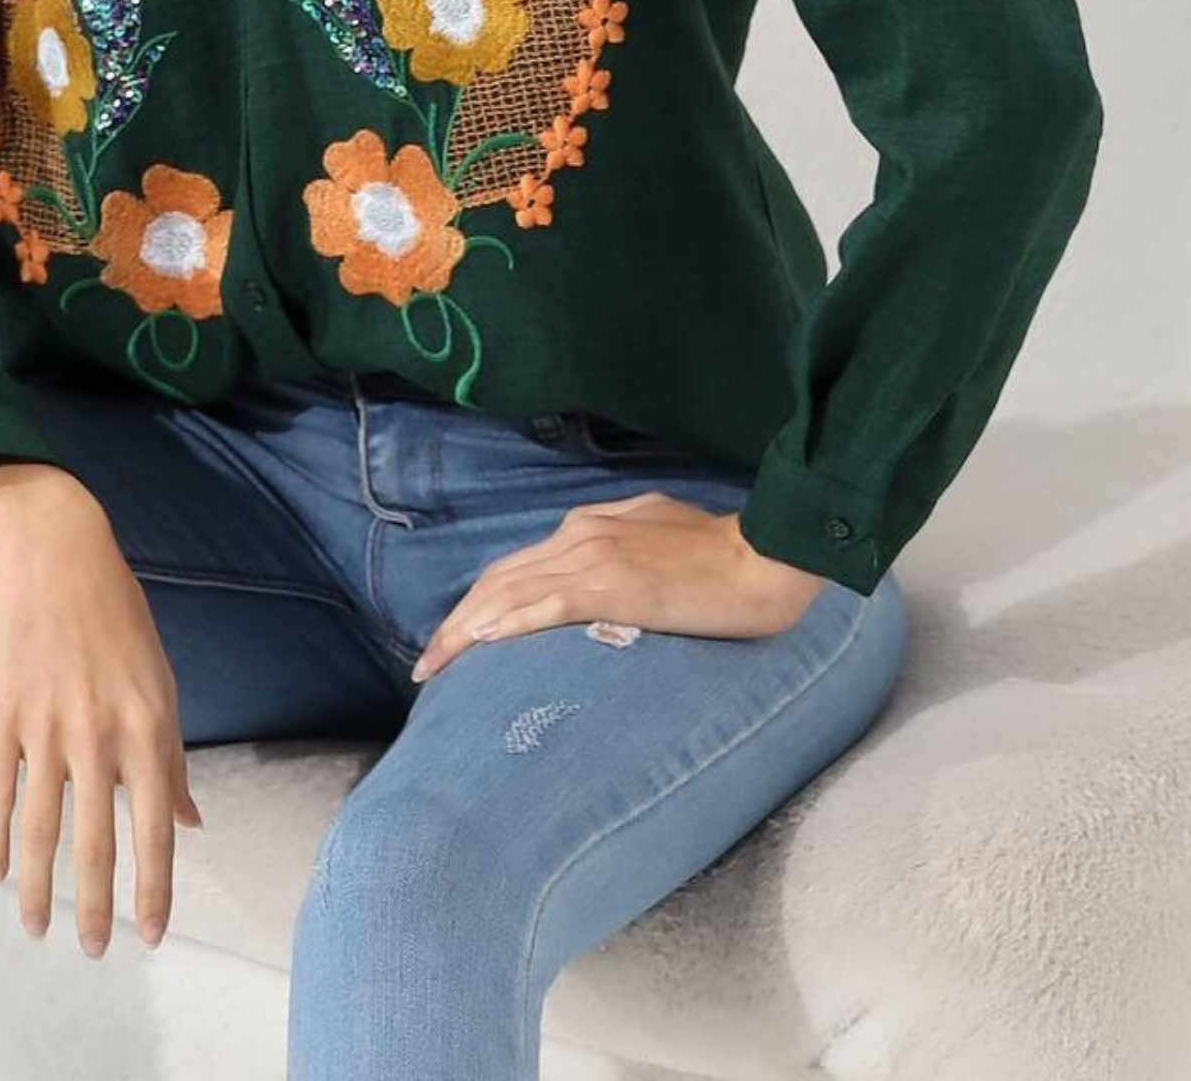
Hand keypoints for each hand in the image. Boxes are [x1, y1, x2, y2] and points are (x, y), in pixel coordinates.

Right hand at [0, 470, 204, 955]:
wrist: (57, 553)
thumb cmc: (120, 617)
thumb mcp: (162, 681)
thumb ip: (173, 757)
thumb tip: (191, 823)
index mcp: (149, 726)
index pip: (155, 830)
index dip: (154, 889)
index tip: (152, 936)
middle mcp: (100, 735)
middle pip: (96, 844)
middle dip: (97, 908)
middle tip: (96, 953)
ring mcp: (47, 728)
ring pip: (40, 831)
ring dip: (38, 889)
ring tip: (38, 930)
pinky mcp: (4, 715)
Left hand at [408, 492, 828, 679]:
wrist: (763, 555)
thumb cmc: (722, 552)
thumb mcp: (656, 536)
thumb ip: (618, 548)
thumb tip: (594, 576)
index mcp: (590, 526)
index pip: (517, 567)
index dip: (478, 602)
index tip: (454, 636)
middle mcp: (581, 536)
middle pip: (499, 579)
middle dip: (457, 622)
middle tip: (426, 664)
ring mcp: (595, 558)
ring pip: (511, 592)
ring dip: (466, 629)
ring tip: (435, 665)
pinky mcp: (614, 586)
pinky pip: (548, 606)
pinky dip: (508, 623)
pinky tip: (481, 643)